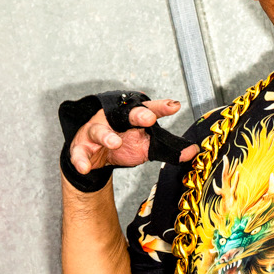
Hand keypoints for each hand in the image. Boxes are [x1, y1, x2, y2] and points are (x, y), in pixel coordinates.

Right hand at [67, 99, 195, 180]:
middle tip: (149, 118)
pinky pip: (80, 154)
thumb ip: (168, 149)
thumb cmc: (123, 143)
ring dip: (107, 136)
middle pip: (124, 114)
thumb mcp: (146, 146)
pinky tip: (84, 167)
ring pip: (99, 130)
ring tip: (115, 142)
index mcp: (131, 117)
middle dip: (137, 114)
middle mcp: (113, 120)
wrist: (95, 156)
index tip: (174, 106)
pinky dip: (81, 161)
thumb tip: (193, 151)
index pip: (148, 109)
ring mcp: (95, 132)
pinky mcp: (81, 148)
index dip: (161, 107)